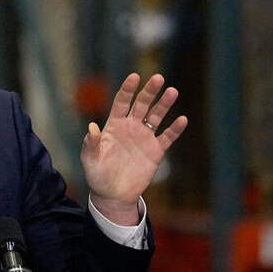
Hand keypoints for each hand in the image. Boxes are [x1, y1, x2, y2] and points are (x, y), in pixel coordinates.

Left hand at [80, 74, 186, 224]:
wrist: (113, 195)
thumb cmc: (97, 175)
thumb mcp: (90, 160)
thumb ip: (91, 143)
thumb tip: (92, 127)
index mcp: (114, 125)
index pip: (122, 102)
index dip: (128, 89)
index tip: (135, 77)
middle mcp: (130, 127)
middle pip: (142, 104)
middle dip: (150, 91)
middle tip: (159, 78)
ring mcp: (144, 138)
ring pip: (156, 117)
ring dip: (164, 105)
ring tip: (172, 92)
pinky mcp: (155, 151)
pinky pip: (167, 137)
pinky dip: (175, 129)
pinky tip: (182, 119)